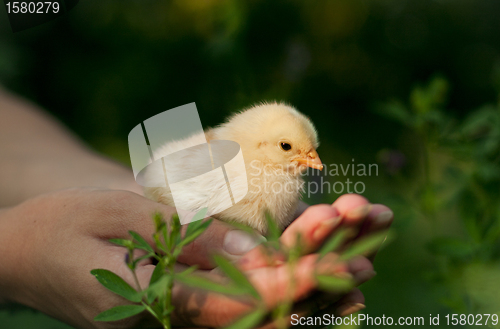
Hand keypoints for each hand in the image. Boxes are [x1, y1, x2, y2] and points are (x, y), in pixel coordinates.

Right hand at [0, 189, 390, 328]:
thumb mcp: (120, 217)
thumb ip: (187, 238)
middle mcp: (168, 324)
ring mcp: (170, 321)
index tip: (336, 264)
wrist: (22, 251)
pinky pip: (228, 304)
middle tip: (364, 270)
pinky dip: (268, 288)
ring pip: (246, 313)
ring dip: (299, 294)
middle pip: (252, 314)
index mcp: (152, 304)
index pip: (236, 300)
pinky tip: (301, 272)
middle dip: (310, 292)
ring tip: (352, 274)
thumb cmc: (63, 226)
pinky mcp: (171, 310)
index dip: (289, 283)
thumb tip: (253, 251)